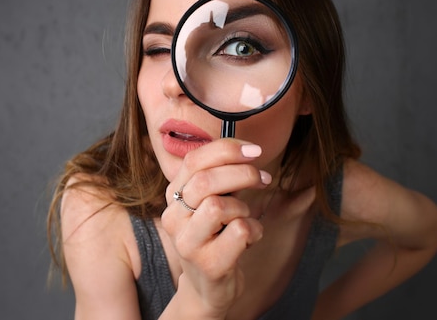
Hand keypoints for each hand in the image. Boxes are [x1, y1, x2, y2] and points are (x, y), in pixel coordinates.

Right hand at [161, 138, 271, 316]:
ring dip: (243, 207)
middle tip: (262, 177)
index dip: (227, 149)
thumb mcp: (213, 202)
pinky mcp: (208, 264)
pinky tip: (250, 238)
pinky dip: (254, 229)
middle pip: (205, 181)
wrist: (209, 287)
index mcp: (174, 196)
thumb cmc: (216, 236)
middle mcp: (174, 218)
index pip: (193, 160)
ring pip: (218, 206)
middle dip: (242, 173)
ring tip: (245, 216)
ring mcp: (188, 243)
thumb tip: (248, 150)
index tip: (254, 150)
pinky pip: (239, 231)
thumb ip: (222, 177)